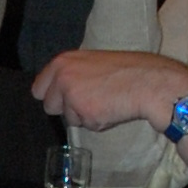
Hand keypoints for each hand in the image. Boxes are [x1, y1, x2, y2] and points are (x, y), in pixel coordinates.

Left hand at [33, 48, 187, 132]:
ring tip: (105, 102)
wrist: (149, 82)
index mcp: (63, 61)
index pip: (38, 88)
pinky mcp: (84, 112)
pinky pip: (85, 127)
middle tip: (90, 101)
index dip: (53, 97)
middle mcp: (62, 76)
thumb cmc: (127, 70)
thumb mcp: (93, 62)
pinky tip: (111, 110)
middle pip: (49, 107)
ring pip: (69, 119)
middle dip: (67, 109)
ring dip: (85, 116)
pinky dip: (98, 123)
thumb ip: (73, 74)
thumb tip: (61, 92)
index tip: (64, 99)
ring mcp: (71, 95)